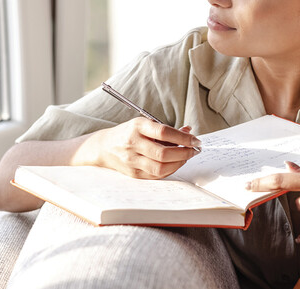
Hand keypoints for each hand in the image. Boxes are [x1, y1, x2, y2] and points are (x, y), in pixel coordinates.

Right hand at [83, 117, 200, 178]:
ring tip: (186, 157)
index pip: (164, 132)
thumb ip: (166, 129)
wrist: (104, 147)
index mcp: (137, 127)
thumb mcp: (145, 124)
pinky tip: (176, 164)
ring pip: (161, 167)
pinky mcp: (134, 173)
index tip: (195, 140)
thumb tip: (189, 132)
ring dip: (179, 163)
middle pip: (164, 153)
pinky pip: (156, 175)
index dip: (183, 138)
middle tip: (194, 150)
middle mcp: (133, 144)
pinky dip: (170, 170)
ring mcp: (132, 160)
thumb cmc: (128, 133)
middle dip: (184, 153)